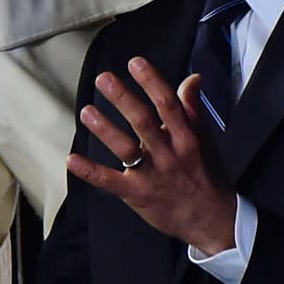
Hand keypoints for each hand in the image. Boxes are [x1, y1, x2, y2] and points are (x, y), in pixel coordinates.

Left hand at [67, 57, 236, 255]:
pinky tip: (72, 159)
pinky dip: (90, 171)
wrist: (212, 220)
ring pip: (126, 149)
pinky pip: (110, 182)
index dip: (152, 82)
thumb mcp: (205, 139)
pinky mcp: (137, 194)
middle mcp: (169, 154)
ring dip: (105, 129)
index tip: (135, 62)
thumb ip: (192, 108)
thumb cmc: (205, 173)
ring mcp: (152, 175)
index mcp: (186, 137)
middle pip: (144, 122)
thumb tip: (192, 78)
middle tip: (102, 78)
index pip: (168, 104)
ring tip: (86, 111)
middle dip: (122, 98)